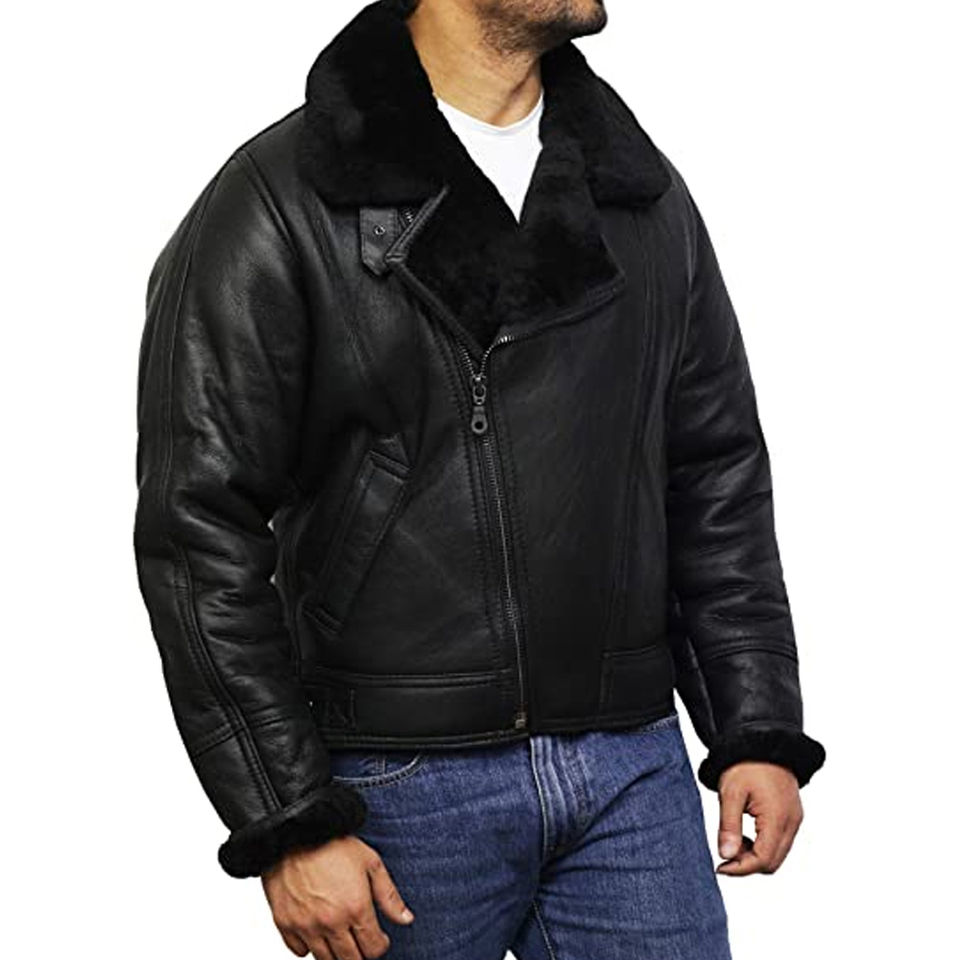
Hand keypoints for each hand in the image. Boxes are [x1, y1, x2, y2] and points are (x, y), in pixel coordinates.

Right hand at [261, 835, 414, 958]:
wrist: (294, 832)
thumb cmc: (332, 843)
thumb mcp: (370, 862)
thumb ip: (389, 895)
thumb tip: (406, 919)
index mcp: (356, 908)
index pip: (373, 949)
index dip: (380, 946)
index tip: (379, 939)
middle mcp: (331, 922)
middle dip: (360, 954)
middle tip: (361, 941)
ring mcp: (306, 926)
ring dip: (336, 954)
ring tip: (341, 938)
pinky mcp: (284, 924)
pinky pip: (299, 951)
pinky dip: (308, 947)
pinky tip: (316, 932)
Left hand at [715, 761, 803, 875]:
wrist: (763, 742)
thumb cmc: (746, 764)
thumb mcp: (731, 793)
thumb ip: (729, 827)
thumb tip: (726, 855)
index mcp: (778, 818)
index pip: (763, 860)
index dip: (740, 868)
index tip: (720, 866)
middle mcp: (791, 823)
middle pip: (772, 862)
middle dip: (747, 864)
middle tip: (725, 853)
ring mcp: (794, 819)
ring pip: (777, 854)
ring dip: (755, 855)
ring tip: (733, 839)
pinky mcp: (792, 815)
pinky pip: (780, 841)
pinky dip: (763, 845)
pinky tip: (745, 832)